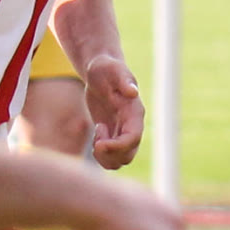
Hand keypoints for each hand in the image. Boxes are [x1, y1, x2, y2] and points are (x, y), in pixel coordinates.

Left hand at [83, 53, 143, 167]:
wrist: (99, 72)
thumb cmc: (105, 69)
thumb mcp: (112, 70)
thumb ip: (123, 80)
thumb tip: (133, 92)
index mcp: (134, 113)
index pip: (133, 138)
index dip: (117, 146)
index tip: (98, 144)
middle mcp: (132, 125)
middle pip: (128, 155)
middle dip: (110, 154)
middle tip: (95, 140)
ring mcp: (123, 132)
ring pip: (120, 160)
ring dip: (105, 157)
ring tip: (96, 138)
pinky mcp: (113, 135)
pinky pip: (111, 156)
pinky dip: (101, 155)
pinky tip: (95, 138)